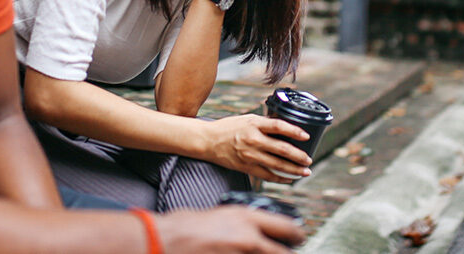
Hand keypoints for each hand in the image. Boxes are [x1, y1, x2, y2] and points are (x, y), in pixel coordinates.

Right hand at [158, 206, 304, 252]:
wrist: (165, 240)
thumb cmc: (184, 227)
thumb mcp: (219, 213)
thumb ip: (241, 222)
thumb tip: (252, 228)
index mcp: (246, 218)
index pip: (287, 227)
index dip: (297, 235)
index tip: (298, 238)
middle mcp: (249, 239)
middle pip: (284, 253)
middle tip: (286, 252)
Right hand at [202, 114, 312, 182]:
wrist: (208, 140)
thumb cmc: (228, 127)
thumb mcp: (247, 119)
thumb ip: (264, 122)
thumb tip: (285, 125)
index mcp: (254, 124)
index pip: (279, 126)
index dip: (294, 131)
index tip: (306, 136)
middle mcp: (253, 139)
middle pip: (281, 149)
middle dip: (299, 156)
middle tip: (309, 159)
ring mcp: (249, 155)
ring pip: (277, 165)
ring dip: (294, 169)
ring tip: (305, 171)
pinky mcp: (246, 167)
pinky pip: (266, 175)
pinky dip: (279, 178)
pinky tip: (289, 179)